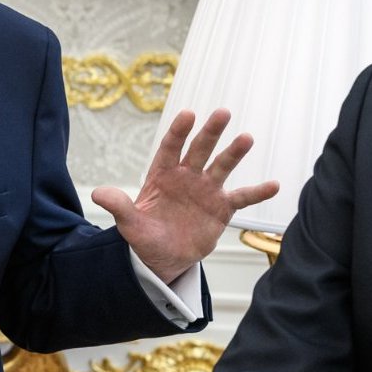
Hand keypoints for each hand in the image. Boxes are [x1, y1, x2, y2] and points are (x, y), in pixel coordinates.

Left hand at [91, 109, 277, 284]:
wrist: (164, 258)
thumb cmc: (145, 237)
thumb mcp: (129, 224)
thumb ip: (118, 206)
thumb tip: (98, 194)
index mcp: (162, 176)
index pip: (170, 148)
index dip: (178, 132)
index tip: (187, 114)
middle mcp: (187, 177)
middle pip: (199, 150)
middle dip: (209, 132)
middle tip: (222, 113)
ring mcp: (206, 190)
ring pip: (222, 166)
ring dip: (234, 153)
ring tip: (246, 138)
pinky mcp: (222, 207)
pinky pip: (242, 197)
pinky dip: (258, 191)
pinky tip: (274, 184)